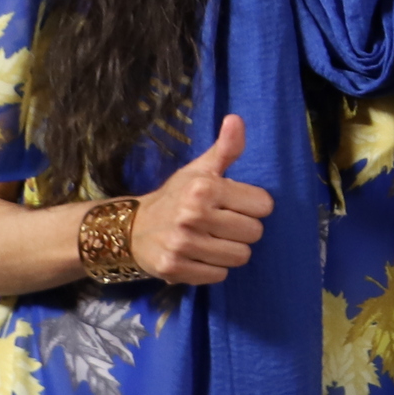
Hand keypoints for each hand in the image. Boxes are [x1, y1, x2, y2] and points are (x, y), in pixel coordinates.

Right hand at [130, 114, 273, 284]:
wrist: (129, 228)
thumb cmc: (175, 196)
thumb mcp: (199, 169)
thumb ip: (226, 148)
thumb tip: (236, 119)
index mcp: (204, 188)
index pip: (264, 205)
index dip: (253, 206)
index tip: (234, 204)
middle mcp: (192, 215)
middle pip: (255, 233)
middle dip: (242, 229)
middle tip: (221, 224)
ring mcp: (182, 244)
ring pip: (240, 256)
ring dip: (230, 251)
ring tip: (211, 240)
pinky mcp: (174, 268)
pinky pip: (219, 275)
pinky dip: (212, 268)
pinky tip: (198, 256)